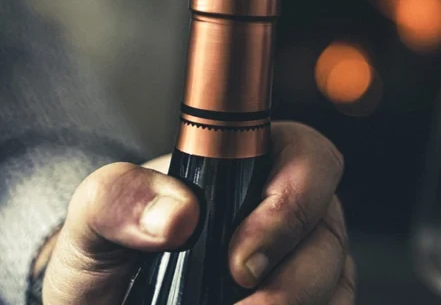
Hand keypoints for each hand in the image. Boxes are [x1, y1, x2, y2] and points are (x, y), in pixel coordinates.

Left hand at [38, 122, 352, 303]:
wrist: (111, 302)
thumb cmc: (115, 252)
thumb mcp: (95, 217)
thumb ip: (121, 197)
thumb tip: (178, 213)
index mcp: (256, 166)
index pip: (310, 159)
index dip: (291, 204)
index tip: (240, 258)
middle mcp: (292, 213)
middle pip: (328, 234)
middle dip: (289, 282)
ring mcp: (307, 264)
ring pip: (336, 283)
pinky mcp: (312, 301)